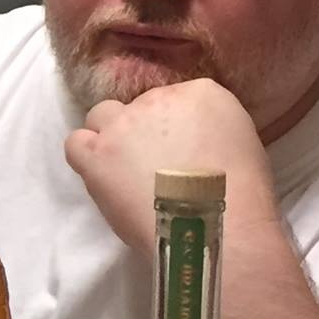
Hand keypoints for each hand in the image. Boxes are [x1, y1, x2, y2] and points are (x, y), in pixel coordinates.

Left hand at [63, 79, 274, 248]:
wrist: (212, 226)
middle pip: (139, 106)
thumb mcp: (242, 141)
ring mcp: (122, 124)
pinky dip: (86, 156)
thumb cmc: (241, 194)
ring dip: (111, 138)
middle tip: (155, 166)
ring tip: (125, 170)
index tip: (181, 151)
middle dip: (144, 132)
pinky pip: (76, 143)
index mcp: (201, 92)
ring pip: (102, 117)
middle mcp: (157, 98)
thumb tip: (190, 138)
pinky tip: (102, 175)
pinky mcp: (96, 154)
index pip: (176, 98)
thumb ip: (211, 127)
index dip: (175, 127)